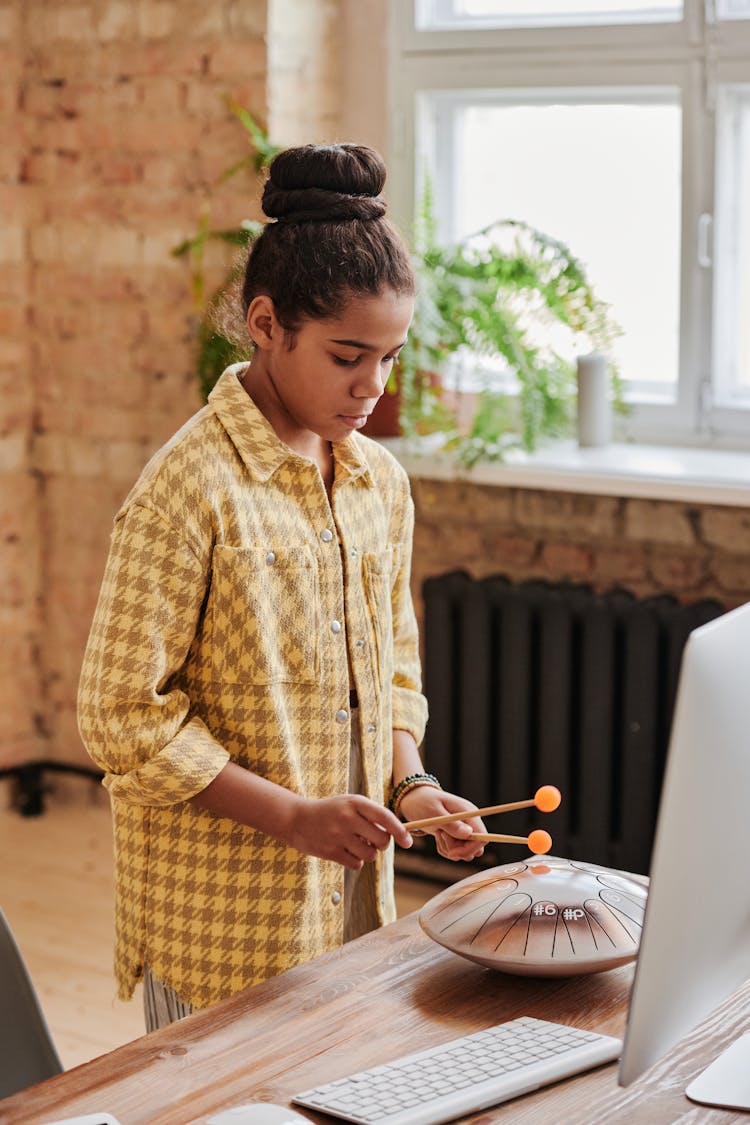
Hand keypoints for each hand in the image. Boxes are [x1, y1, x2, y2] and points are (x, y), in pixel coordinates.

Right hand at [288, 794, 412, 869]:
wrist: (297, 819)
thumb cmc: (330, 811)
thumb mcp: (349, 804)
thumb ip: (371, 815)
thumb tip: (394, 834)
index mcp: (355, 803)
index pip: (385, 817)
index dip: (400, 831)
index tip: (408, 842)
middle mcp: (348, 818)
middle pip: (382, 840)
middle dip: (382, 844)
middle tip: (374, 840)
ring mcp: (338, 835)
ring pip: (371, 855)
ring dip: (368, 853)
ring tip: (356, 844)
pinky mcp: (331, 852)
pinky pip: (357, 864)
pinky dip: (356, 861)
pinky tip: (346, 852)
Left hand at [397, 787, 486, 861]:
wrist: (415, 800)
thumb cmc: (424, 802)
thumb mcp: (434, 812)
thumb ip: (451, 824)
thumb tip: (469, 834)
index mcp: (469, 813)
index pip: (483, 836)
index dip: (470, 848)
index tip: (452, 852)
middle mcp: (470, 822)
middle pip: (475, 848)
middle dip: (457, 849)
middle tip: (440, 836)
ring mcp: (465, 829)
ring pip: (465, 852)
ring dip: (450, 849)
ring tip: (438, 834)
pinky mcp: (457, 836)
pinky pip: (456, 852)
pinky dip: (445, 849)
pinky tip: (437, 836)